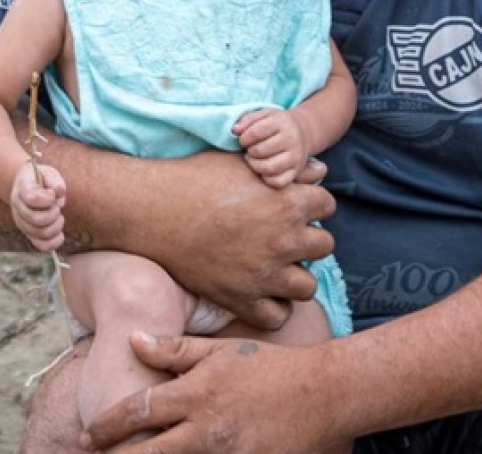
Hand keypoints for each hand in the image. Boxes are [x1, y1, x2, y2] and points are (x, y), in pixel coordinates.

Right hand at [10, 162, 66, 251]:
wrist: (26, 185)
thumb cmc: (40, 178)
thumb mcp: (48, 172)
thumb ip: (54, 180)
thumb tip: (59, 194)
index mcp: (22, 189)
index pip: (33, 198)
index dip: (48, 198)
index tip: (52, 194)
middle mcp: (18, 208)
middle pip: (36, 219)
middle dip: (54, 213)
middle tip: (57, 206)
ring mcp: (22, 222)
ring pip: (40, 233)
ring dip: (56, 226)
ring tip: (58, 216)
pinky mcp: (29, 233)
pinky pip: (41, 245)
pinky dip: (54, 242)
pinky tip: (60, 233)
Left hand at [82, 332, 339, 452]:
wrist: (324, 393)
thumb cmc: (270, 367)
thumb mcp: (221, 352)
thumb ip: (175, 350)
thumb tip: (133, 340)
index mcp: (196, 393)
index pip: (138, 411)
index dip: (106, 425)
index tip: (87, 435)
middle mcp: (205, 428)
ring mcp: (226, 453)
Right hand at [106, 152, 333, 331]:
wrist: (154, 211)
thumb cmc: (196, 178)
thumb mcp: (243, 163)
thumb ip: (287, 169)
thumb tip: (320, 170)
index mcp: (287, 202)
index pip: (327, 204)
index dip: (312, 204)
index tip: (295, 206)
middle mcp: (283, 240)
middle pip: (324, 245)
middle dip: (308, 240)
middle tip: (285, 237)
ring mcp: (263, 274)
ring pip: (307, 286)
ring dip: (296, 277)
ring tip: (277, 268)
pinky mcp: (240, 298)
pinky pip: (277, 317)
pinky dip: (274, 308)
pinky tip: (261, 292)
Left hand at [231, 107, 305, 187]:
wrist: (303, 133)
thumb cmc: (277, 124)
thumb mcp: (264, 114)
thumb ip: (247, 119)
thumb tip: (234, 131)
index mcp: (282, 122)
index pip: (256, 132)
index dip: (244, 138)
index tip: (243, 139)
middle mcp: (291, 139)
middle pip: (260, 151)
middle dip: (249, 151)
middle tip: (250, 149)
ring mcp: (295, 157)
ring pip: (269, 168)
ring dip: (255, 165)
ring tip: (253, 160)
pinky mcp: (296, 171)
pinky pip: (279, 182)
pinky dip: (267, 178)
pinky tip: (263, 170)